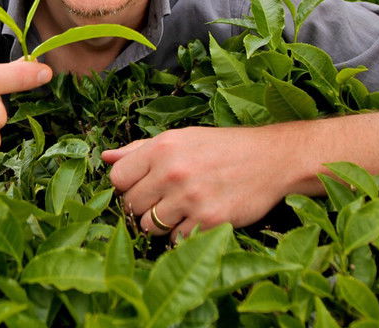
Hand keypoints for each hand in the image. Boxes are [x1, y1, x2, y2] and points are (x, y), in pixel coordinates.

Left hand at [102, 125, 303, 238]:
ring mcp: (190, 198)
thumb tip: (105, 157)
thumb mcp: (184, 138)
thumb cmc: (226, 148)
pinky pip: (176, 240)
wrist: (273, 159)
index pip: (117, 178)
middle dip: (145, 206)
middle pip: (131, 205)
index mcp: (163, 147)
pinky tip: (201, 217)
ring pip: (150, 227)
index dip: (129, 185)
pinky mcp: (208, 220)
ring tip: (184, 209)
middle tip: (168, 199)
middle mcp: (173, 171)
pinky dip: (185, 234)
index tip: (146, 186)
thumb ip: (143, 149)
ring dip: (163, 223)